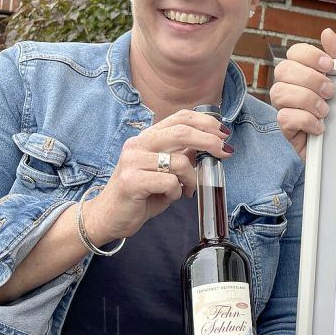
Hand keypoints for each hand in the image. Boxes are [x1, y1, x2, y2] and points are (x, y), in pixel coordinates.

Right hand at [83, 109, 231, 243]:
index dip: (207, 123)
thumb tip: (212, 143)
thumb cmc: (142, 193)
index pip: (181, 117)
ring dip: (192, 178)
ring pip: (180, 161)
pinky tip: (171, 196)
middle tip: (225, 153)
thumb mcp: (165, 169)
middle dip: (210, 141)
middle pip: (182, 132)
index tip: (225, 134)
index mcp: (147, 137)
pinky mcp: (131, 181)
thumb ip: (183, 154)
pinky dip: (177, 192)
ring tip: (188, 189)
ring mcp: (132, 161)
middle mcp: (138, 144)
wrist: (110, 216)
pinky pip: (170, 182)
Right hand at [270, 28, 335, 158]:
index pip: (294, 52)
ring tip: (326, 111)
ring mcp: (287, 107)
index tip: (330, 66)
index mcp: (306, 70)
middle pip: (282, 70)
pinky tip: (320, 126)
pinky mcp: (288, 130)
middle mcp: (291, 87)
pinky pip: (283, 118)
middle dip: (309, 79)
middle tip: (330, 91)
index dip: (309, 55)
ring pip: (278, 93)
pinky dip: (304, 120)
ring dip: (306, 100)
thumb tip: (326, 33)